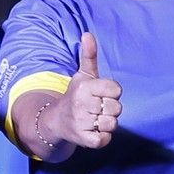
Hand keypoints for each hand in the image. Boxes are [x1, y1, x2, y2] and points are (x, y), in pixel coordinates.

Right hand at [64, 30, 121, 149]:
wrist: (56, 120)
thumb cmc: (76, 95)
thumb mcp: (83, 75)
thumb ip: (89, 55)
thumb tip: (88, 34)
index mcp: (84, 87)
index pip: (116, 90)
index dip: (112, 93)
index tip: (101, 94)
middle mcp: (81, 104)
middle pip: (117, 108)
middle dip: (110, 109)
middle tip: (98, 108)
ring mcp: (81, 123)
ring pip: (112, 124)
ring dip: (107, 123)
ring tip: (95, 119)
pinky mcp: (83, 140)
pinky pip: (105, 140)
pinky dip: (103, 137)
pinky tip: (93, 131)